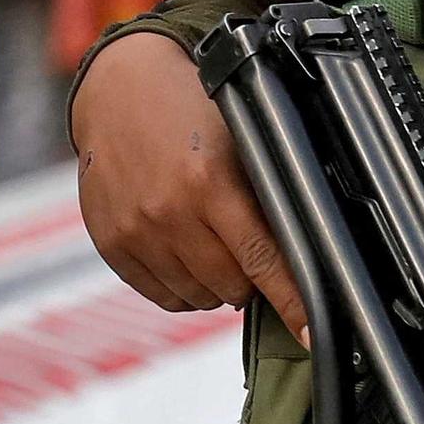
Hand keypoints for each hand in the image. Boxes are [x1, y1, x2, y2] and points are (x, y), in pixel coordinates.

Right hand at [70, 29, 306, 335]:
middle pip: (232, 288)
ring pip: (199, 298)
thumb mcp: (239, 140)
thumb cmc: (188, 109)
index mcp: (209, 183)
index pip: (262, 260)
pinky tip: (185, 252)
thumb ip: (264, 196)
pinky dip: (184, 286)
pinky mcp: (112, 244)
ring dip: (216, 283)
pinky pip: (164, 297)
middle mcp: (168, 212)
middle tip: (247, 244)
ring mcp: (135, 232)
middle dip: (251, 278)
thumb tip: (299, 258)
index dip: (292, 302)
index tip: (311, 333)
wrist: (117, 90)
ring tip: (212, 242)